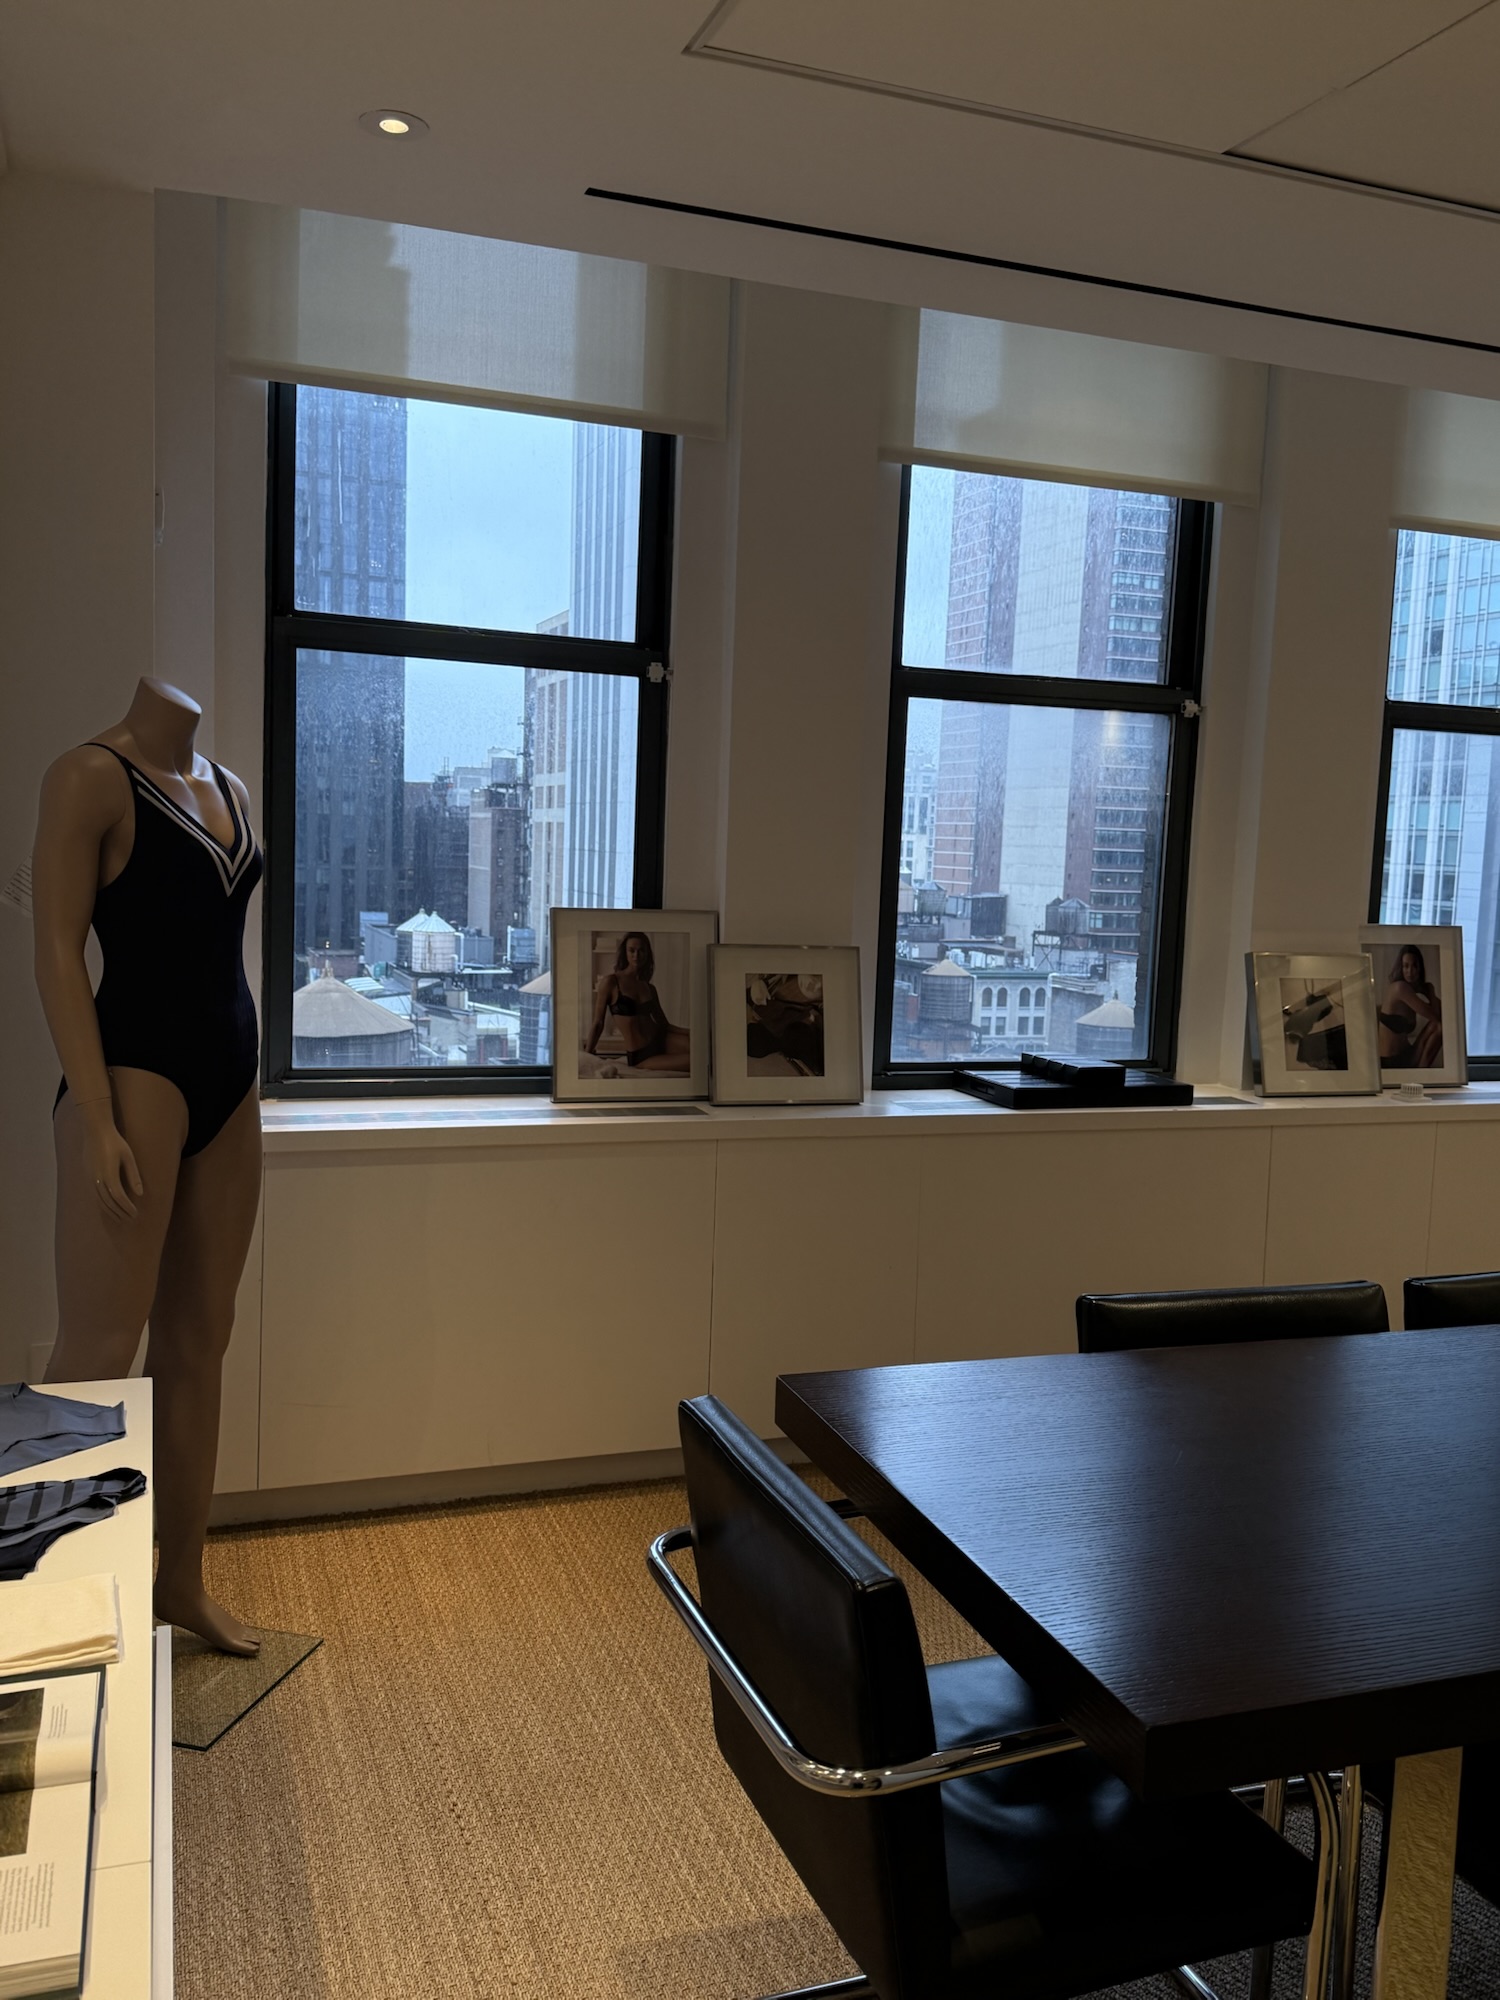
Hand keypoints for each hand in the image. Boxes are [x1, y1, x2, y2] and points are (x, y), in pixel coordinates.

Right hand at [80, 1103, 143, 1221]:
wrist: (95, 1131)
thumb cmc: (115, 1142)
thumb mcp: (129, 1157)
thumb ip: (134, 1176)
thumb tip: (140, 1194)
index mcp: (109, 1175)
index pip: (119, 1198)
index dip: (127, 1208)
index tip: (136, 1214)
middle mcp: (97, 1179)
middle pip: (109, 1203)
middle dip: (120, 1213)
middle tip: (130, 1220)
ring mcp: (90, 1179)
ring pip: (100, 1201)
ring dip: (111, 1211)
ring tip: (121, 1218)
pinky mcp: (87, 1176)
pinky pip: (95, 1195)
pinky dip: (103, 1204)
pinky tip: (109, 1208)